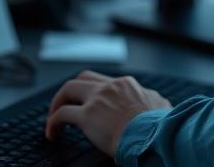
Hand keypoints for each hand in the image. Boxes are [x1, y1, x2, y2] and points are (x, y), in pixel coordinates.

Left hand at [45, 70, 171, 156]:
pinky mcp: (87, 116)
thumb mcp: (161, 107)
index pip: (103, 82)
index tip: (89, 104)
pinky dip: (52, 122)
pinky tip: (52, 133)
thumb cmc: (159, 126)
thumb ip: (153, 102)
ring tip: (53, 118)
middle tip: (66, 105)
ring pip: (68, 89)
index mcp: (127, 84)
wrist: (154, 135)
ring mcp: (97, 99)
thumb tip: (158, 105)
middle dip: (71, 91)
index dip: (93, 92)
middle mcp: (110, 87)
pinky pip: (62, 114)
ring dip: (58, 102)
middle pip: (82, 78)